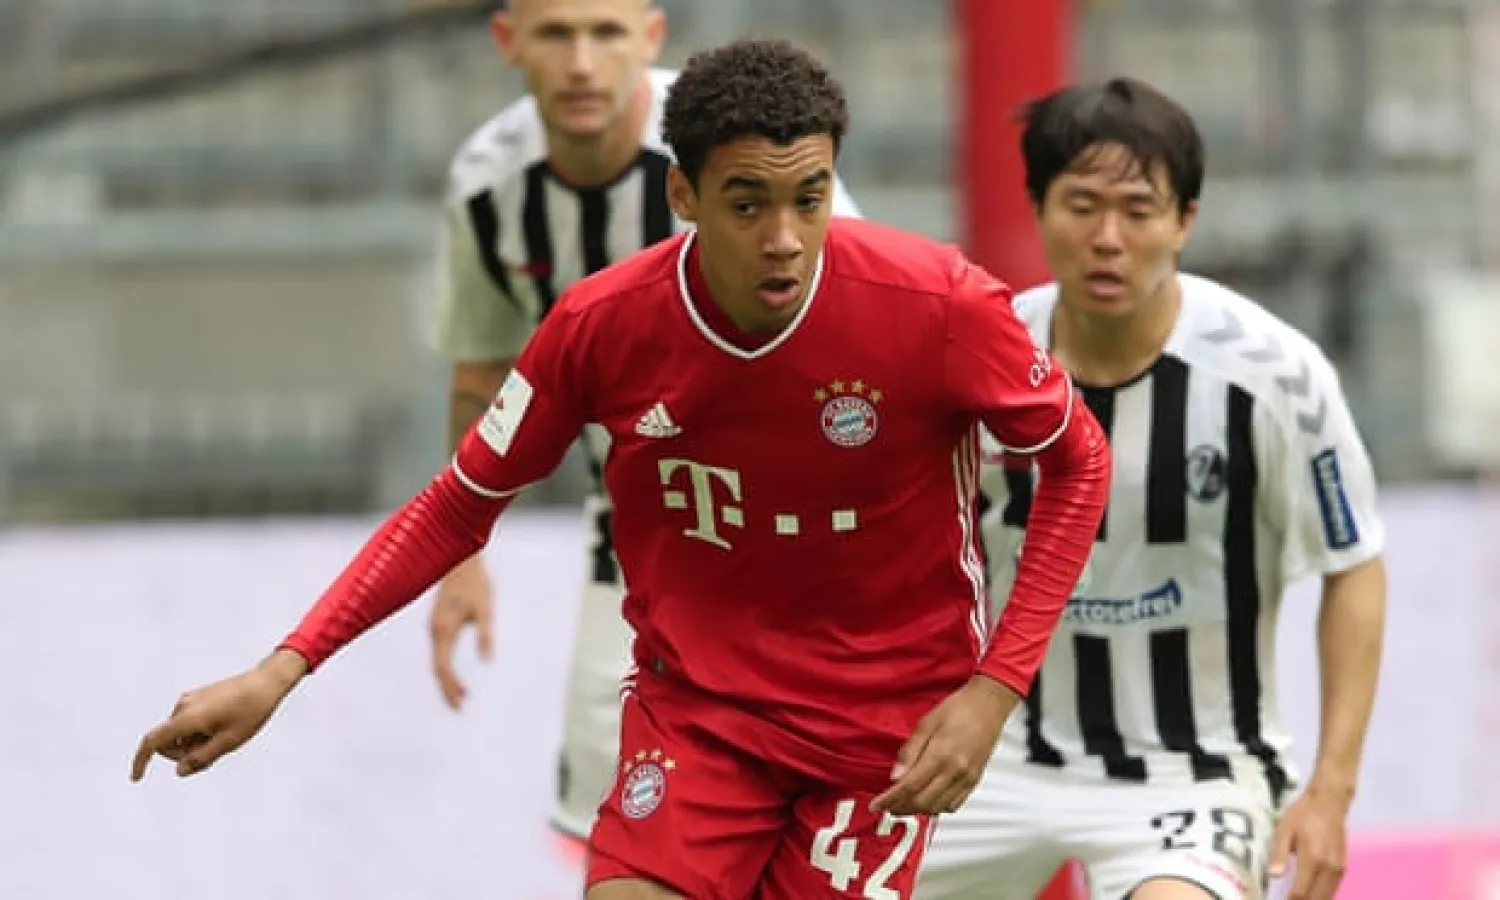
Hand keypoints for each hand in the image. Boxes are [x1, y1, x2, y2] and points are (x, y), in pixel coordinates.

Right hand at [130, 649, 305, 780]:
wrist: (266, 682)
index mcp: (187, 717)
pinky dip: (199, 733)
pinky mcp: (198, 697)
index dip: (141, 761)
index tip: (137, 778)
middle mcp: (182, 706)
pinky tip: (223, 730)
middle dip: (184, 754)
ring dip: (194, 744)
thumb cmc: (251, 711)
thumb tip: (179, 770)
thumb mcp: (229, 741)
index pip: (153, 741)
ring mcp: (190, 700)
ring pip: (180, 733)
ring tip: (225, 738)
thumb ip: (201, 758)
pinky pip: (189, 723)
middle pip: (168, 742)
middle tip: (214, 755)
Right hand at [429, 553, 494, 709]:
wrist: (462, 561)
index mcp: (444, 629)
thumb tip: (488, 661)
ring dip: (446, 679)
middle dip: (447, 688)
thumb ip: (486, 635)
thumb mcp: (486, 610)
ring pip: (436, 660)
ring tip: (459, 696)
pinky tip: (453, 675)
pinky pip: (438, 652)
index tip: (463, 700)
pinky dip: (444, 667)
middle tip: (459, 708)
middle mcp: (434, 630)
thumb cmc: (477, 584)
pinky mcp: (438, 623)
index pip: (443, 667)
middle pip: (437, 668)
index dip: (451, 686)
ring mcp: (434, 626)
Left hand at [870, 675, 1019, 815]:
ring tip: (904, 804)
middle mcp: (955, 771)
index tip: (877, 805)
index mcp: (940, 755)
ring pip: (938, 808)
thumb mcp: (926, 723)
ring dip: (918, 810)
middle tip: (887, 805)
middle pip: (922, 802)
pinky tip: (928, 800)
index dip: (890, 799)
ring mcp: (967, 779)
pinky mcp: (974, 781)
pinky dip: (938, 808)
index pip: (909, 786)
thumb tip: (895, 776)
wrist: (988, 705)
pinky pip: (954, 805)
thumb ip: (910, 751)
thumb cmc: (958, 709)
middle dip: (901, 808)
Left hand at [1268, 783, 1351, 899]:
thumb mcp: (1284, 830)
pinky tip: (1311, 894)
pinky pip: (1333, 889)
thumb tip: (1273, 876)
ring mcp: (1339, 869)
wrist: (1329, 802)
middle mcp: (1329, 868)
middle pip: (1317, 899)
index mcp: (1313, 859)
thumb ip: (1279, 855)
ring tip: (1296, 898)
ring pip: (1327, 896)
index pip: (1301, 892)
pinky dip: (1322, 895)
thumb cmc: (1302, 814)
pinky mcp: (1343, 867)